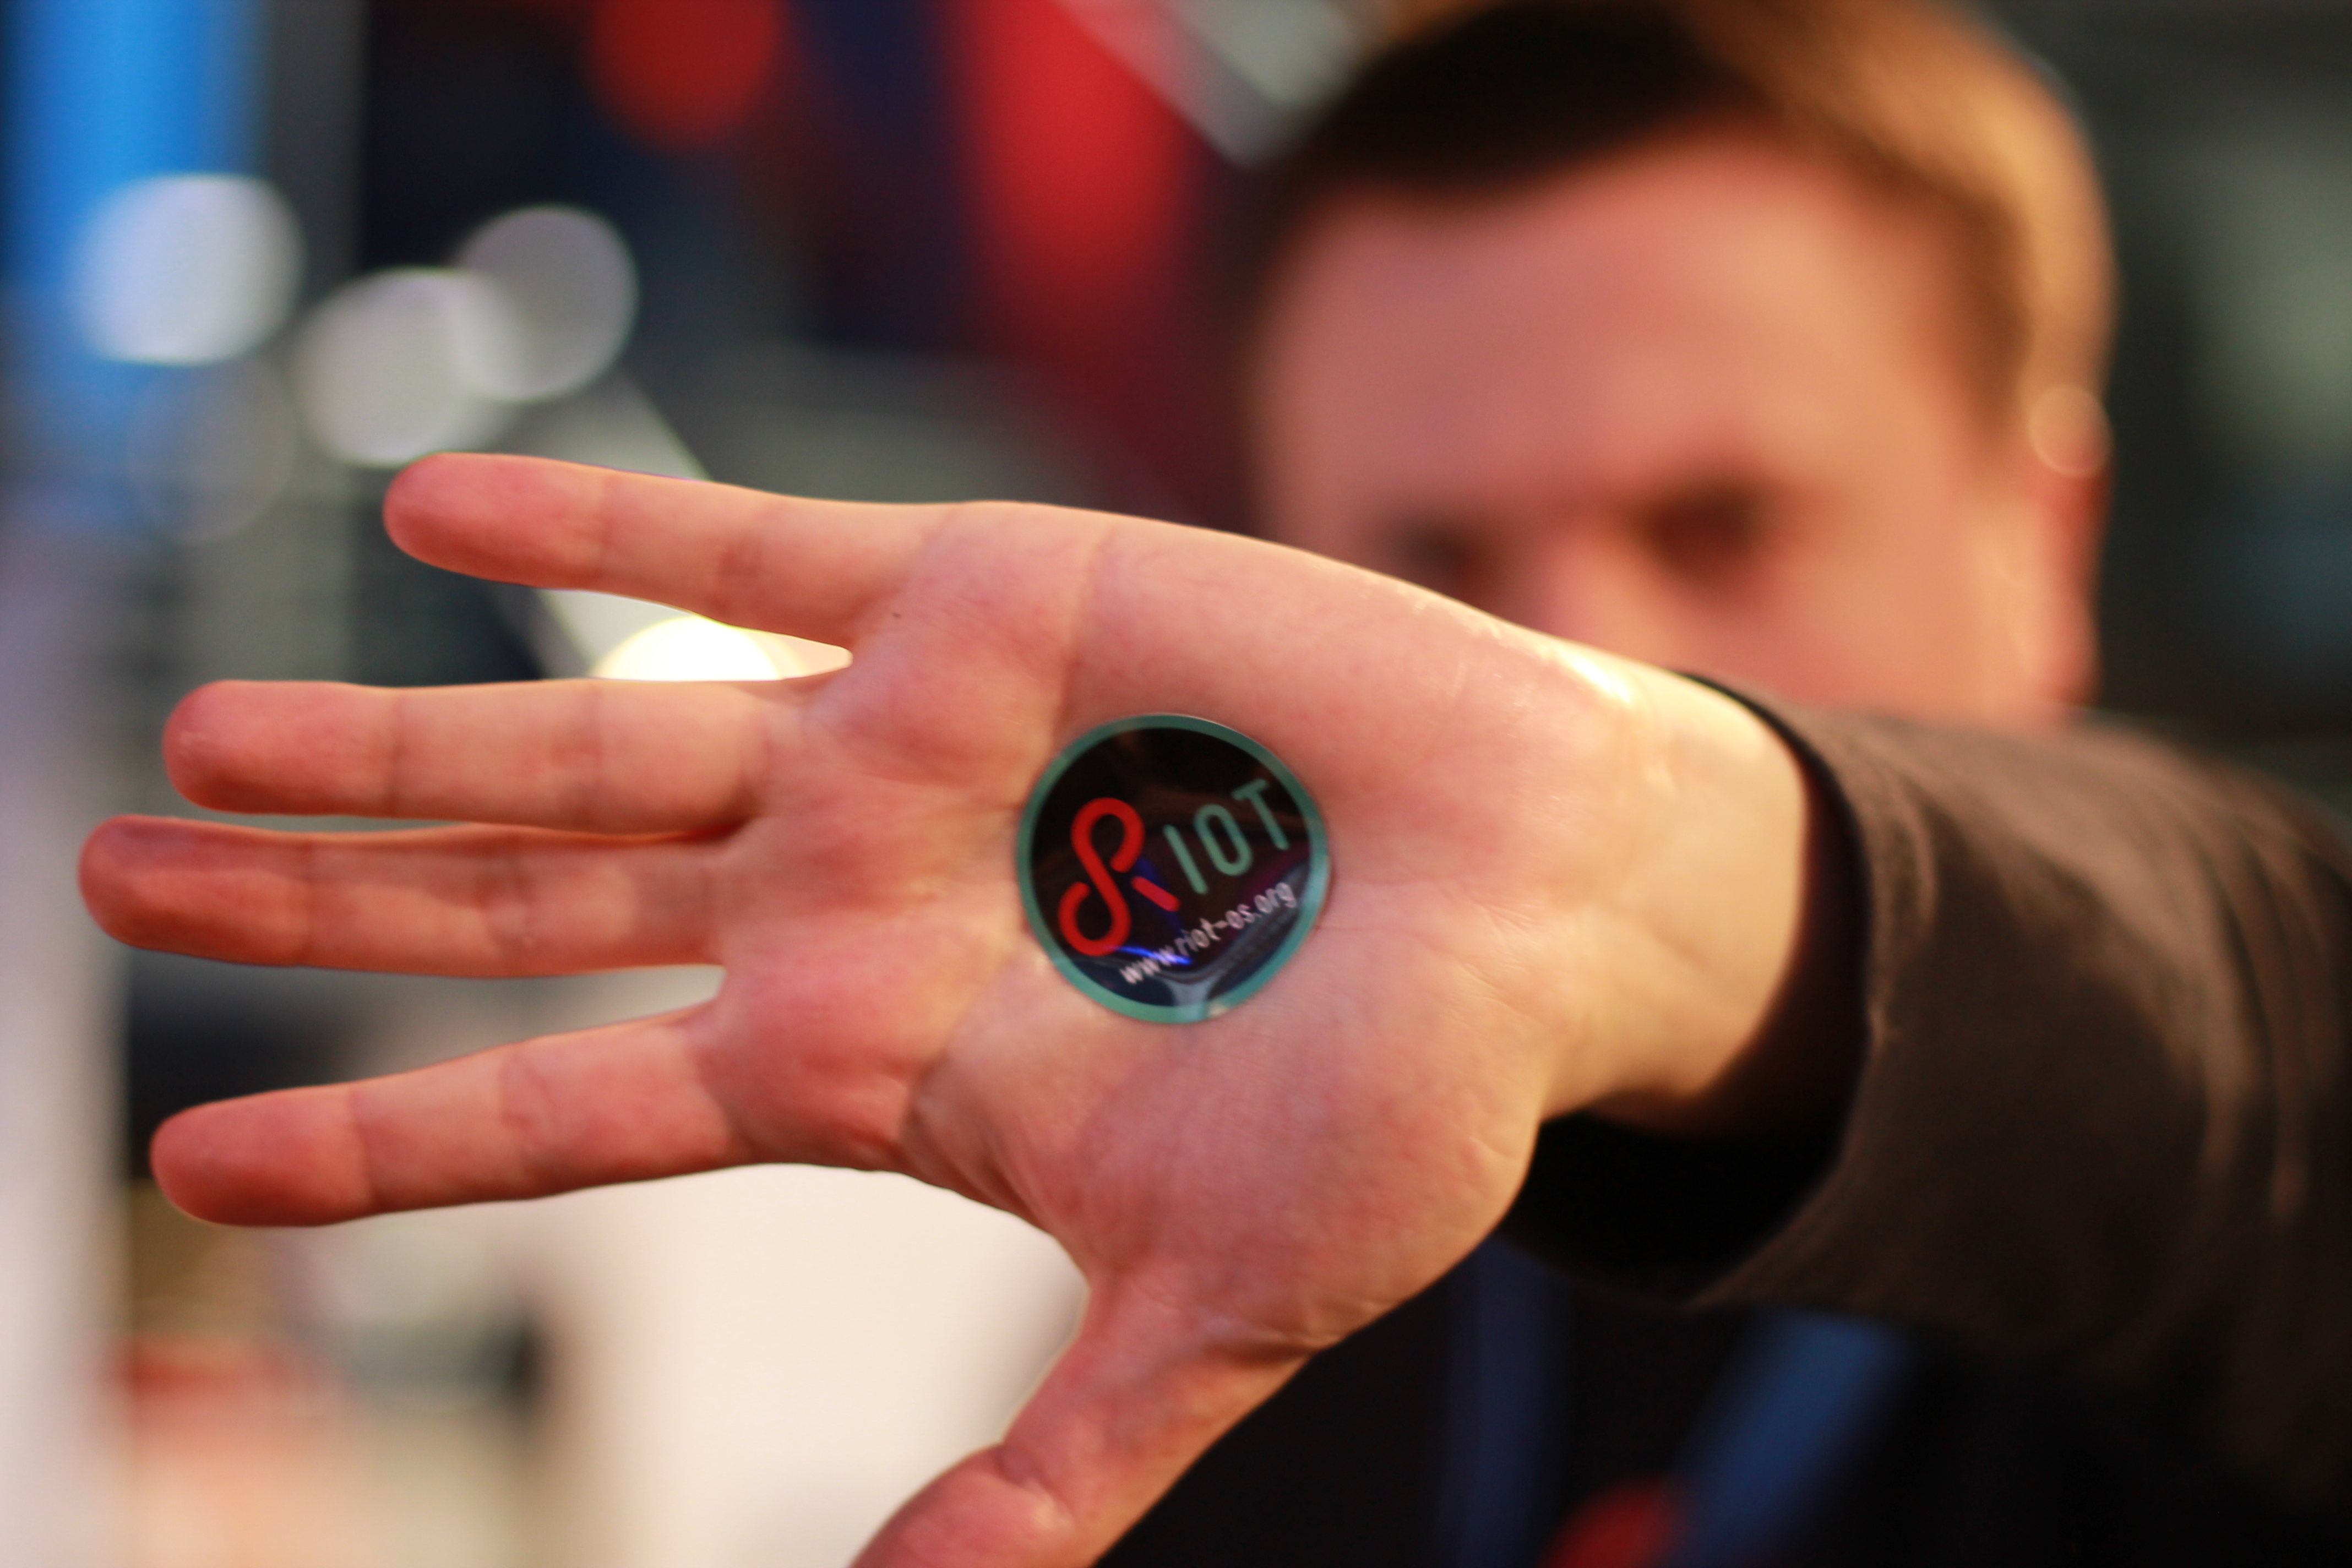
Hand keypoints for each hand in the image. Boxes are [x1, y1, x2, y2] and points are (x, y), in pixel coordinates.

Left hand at [81, 453, 1810, 1566]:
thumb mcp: (1221, 1304)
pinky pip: (747, 549)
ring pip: (594, 728)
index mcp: (877, 1069)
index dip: (389, 1141)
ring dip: (401, 727)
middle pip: (528, 902)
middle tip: (111, 875)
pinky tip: (431, 510)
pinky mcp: (983, 599)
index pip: (577, 1120)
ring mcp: (900, 747)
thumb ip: (1064, 1459)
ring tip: (205, 728)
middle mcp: (849, 899)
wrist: (1550, 897)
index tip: (201, 1159)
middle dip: (327, 899)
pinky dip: (597, 525)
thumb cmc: (1410, 1108)